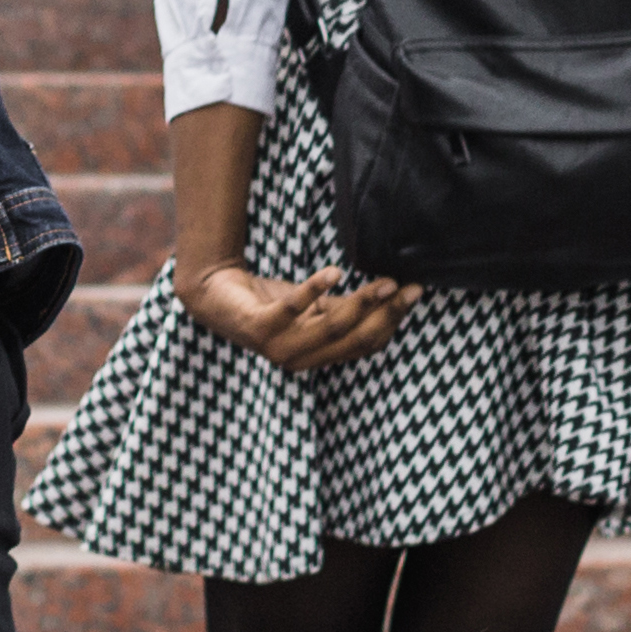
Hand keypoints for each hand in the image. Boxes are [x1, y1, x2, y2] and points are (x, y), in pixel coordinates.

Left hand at [179, 259, 417, 375]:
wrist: (215, 295)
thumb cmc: (268, 302)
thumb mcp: (315, 307)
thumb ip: (346, 308)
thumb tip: (391, 294)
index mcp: (319, 356)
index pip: (366, 344)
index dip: (393, 320)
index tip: (415, 292)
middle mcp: (301, 359)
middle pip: (355, 339)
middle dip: (386, 313)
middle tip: (407, 285)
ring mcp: (279, 346)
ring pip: (332, 327)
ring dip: (362, 302)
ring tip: (382, 279)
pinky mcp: (259, 325)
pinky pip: (293, 309)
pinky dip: (315, 290)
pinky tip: (334, 272)